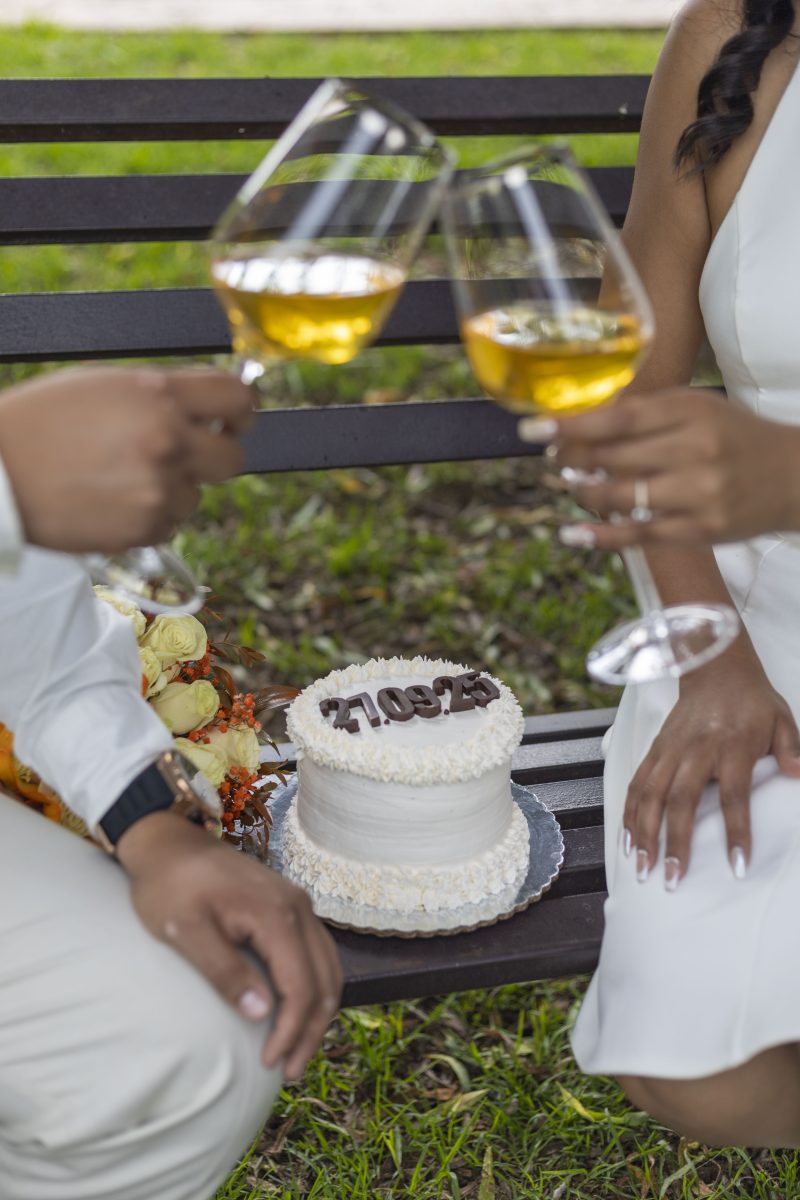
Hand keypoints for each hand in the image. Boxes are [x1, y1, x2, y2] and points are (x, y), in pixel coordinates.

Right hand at [0, 366, 252, 553]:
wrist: (0, 474)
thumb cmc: (43, 422)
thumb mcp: (105, 386)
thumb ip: (160, 397)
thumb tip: (206, 411)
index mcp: (159, 395)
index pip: (235, 397)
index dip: (241, 411)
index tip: (235, 421)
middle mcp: (168, 440)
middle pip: (234, 459)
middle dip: (217, 457)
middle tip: (193, 457)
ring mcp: (159, 488)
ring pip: (195, 496)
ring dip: (172, 490)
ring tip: (122, 479)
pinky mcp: (145, 528)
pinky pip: (168, 524)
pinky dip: (149, 517)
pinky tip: (111, 502)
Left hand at [117, 811, 341, 1080]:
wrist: (171, 844)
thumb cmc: (171, 887)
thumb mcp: (186, 932)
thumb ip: (224, 971)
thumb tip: (262, 1014)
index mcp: (276, 914)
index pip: (300, 984)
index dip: (290, 1030)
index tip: (270, 1063)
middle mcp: (298, 907)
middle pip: (324, 979)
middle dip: (310, 1031)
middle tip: (290, 1072)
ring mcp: (299, 904)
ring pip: (329, 968)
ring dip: (317, 1013)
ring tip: (296, 1051)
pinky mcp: (291, 906)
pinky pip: (317, 954)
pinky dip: (314, 988)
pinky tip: (296, 1012)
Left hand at [525, 390, 799, 547]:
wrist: (794, 476)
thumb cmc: (734, 437)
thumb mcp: (697, 409)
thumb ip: (646, 413)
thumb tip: (580, 422)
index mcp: (690, 412)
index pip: (618, 418)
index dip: (569, 425)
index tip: (532, 429)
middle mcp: (694, 450)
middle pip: (614, 457)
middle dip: (572, 459)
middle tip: (554, 459)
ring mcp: (698, 493)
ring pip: (622, 496)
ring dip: (584, 493)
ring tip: (571, 486)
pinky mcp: (700, 530)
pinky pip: (640, 534)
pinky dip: (601, 536)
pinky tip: (572, 534)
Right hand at [625, 652, 799, 887]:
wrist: (713, 667)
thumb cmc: (751, 700)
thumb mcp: (782, 719)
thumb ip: (790, 749)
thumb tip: (799, 776)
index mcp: (732, 746)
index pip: (734, 796)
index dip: (736, 832)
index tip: (737, 866)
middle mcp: (696, 750)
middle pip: (681, 801)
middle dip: (674, 842)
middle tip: (671, 878)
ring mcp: (670, 750)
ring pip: (651, 795)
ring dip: (644, 833)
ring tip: (643, 867)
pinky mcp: (655, 749)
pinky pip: (637, 783)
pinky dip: (629, 812)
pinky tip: (629, 840)